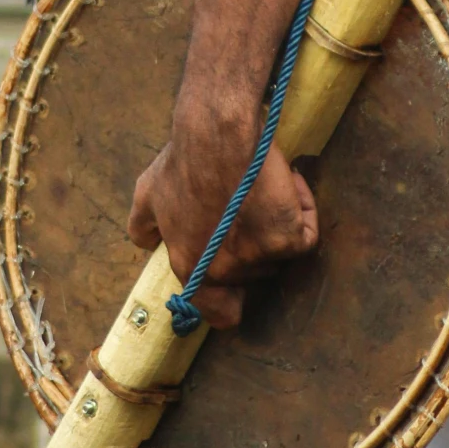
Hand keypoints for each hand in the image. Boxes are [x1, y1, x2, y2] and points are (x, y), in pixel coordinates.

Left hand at [128, 128, 317, 329]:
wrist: (216, 134)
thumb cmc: (183, 159)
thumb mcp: (149, 194)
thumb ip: (143, 226)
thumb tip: (147, 245)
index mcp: (190, 267)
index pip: (220, 313)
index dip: (234, 298)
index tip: (240, 274)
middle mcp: (221, 272)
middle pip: (255, 273)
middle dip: (255, 242)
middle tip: (248, 207)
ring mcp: (255, 260)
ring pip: (279, 251)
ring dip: (276, 221)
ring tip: (263, 186)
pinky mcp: (285, 241)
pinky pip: (306, 233)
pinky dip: (302, 207)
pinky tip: (288, 180)